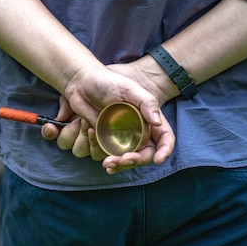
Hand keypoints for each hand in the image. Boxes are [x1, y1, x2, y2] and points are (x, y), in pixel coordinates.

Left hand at [41, 64, 175, 173]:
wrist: (82, 83)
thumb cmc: (108, 81)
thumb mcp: (129, 88)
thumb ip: (146, 102)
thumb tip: (157, 122)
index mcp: (148, 120)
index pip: (164, 139)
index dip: (164, 151)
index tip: (157, 159)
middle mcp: (137, 132)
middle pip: (144, 155)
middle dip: (135, 161)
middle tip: (124, 160)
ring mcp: (119, 138)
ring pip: (123, 160)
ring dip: (117, 164)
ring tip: (107, 162)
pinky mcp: (102, 140)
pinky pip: (101, 153)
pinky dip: (96, 148)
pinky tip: (90, 132)